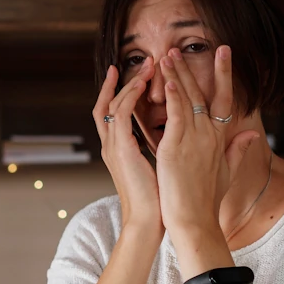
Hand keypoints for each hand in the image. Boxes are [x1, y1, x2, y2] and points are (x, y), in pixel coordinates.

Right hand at [92, 60, 160, 231]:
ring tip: (148, 66)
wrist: (149, 221)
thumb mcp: (159, 168)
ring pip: (113, 104)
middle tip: (143, 63)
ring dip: (131, 83)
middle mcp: (112, 145)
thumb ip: (163, 149)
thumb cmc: (158, 201)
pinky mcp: (120, 149)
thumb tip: (176, 138)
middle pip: (108, 104)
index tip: (136, 74)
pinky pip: (121, 115)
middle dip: (123, 82)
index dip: (122, 92)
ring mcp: (113, 147)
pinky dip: (130, 97)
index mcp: (120, 150)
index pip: (114, 113)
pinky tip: (143, 84)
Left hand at [154, 45, 259, 240]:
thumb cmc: (206, 202)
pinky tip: (167, 80)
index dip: (224, 76)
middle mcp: (209, 136)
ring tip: (168, 55)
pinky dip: (172, 97)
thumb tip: (254, 136)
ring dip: (177, 75)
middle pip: (204, 93)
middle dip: (195, 68)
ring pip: (187, 99)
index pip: (224, 100)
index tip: (223, 54)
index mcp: (219, 140)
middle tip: (185, 46)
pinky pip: (175, 116)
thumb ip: (238, 151)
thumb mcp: (227, 173)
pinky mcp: (176, 147)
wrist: (194, 220)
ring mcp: (194, 140)